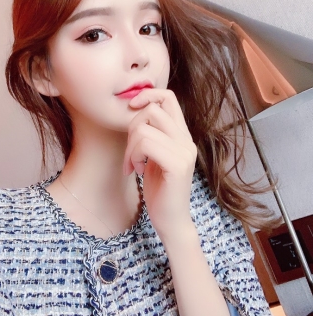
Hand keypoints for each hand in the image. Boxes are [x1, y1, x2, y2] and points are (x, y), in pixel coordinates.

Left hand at [123, 88, 196, 239]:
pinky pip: (146, 144)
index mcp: (182, 135)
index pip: (168, 97)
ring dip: (130, 147)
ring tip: (133, 164)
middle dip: (132, 128)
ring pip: (144, 128)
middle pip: (153, 109)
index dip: (148, 95)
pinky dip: (134, 156)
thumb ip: (152, 134)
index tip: (131, 106)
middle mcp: (186, 140)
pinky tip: (136, 170)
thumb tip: (136, 111)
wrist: (171, 220)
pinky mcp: (177, 165)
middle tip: (131, 151)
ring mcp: (184, 152)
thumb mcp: (154, 156)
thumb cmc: (159, 189)